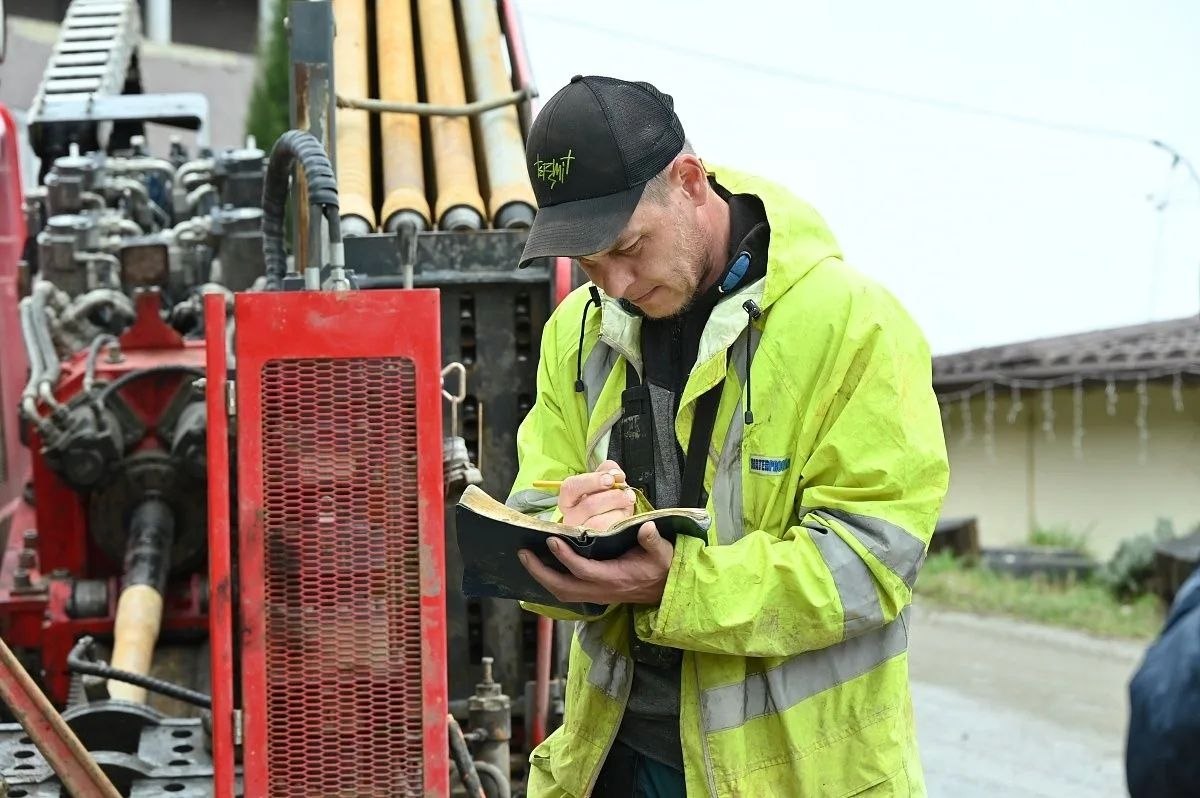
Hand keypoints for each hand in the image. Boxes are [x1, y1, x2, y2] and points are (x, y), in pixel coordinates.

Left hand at [519, 522, 673, 605]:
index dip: (565, 557)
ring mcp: (597, 595)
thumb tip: (647, 526)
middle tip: (523, 553)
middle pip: (563, 588)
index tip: (551, 540)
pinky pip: (567, 592)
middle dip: (540, 572)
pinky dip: (551, 581)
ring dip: (542, 577)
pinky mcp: (595, 594)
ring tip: (527, 558)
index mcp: (615, 578)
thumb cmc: (663, 567)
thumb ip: (653, 540)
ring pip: (562, 593)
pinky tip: (542, 567)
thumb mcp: (663, 552)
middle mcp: (602, 590)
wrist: (667, 589)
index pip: (584, 570)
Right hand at [559, 459, 635, 530]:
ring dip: (619, 510)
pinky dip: (621, 522)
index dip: (592, 481)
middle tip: (628, 494)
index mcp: (568, 500)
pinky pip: (609, 535)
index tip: (611, 478)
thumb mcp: (606, 482)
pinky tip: (626, 517)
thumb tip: (614, 472)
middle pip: (589, 505)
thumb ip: (608, 470)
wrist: (619, 529)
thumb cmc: (607, 502)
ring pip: (600, 522)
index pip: (571, 487)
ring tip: (629, 503)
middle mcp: (570, 519)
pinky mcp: (593, 547)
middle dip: (613, 496)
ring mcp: (581, 535)